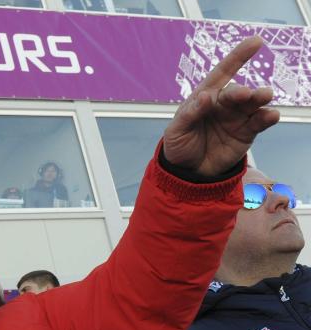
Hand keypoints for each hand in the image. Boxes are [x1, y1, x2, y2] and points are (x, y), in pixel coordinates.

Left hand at [163, 36, 278, 177]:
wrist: (188, 171)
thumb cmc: (180, 144)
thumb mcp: (176, 130)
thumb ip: (189, 114)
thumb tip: (205, 96)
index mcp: (205, 96)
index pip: (222, 72)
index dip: (238, 56)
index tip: (255, 42)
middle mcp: (224, 103)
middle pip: (236, 92)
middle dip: (241, 91)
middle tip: (244, 95)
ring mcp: (237, 117)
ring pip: (253, 103)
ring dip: (260, 97)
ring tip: (264, 96)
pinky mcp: (247, 132)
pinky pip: (260, 122)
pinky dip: (267, 117)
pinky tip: (271, 115)